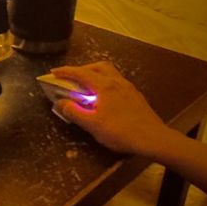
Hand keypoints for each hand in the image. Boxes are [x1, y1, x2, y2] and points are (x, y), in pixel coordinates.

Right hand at [51, 61, 170, 156]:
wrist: (153, 139)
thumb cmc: (120, 131)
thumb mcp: (92, 124)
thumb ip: (74, 112)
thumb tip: (60, 102)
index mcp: (105, 86)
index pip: (81, 73)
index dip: (66, 72)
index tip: (53, 72)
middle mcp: (117, 82)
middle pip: (98, 67)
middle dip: (82, 69)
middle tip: (71, 78)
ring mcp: (128, 88)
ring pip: (109, 73)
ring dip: (95, 75)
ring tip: (86, 86)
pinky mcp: (135, 96)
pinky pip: (116, 81)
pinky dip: (104, 83)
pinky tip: (103, 97)